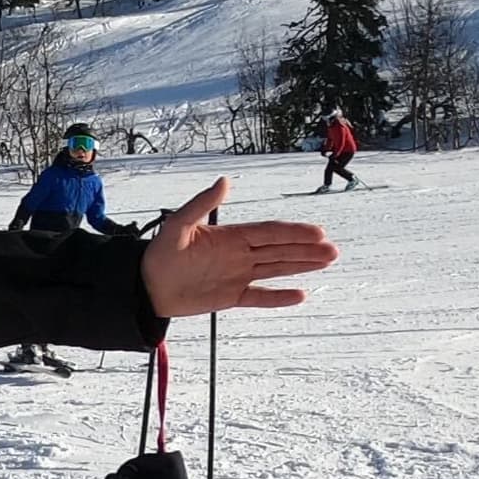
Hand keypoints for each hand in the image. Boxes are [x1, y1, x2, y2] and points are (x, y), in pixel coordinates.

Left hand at [141, 180, 336, 316]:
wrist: (145, 285)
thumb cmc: (159, 252)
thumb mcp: (178, 225)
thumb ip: (201, 204)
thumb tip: (224, 181)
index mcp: (231, 236)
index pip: (269, 232)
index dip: (293, 232)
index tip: (317, 232)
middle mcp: (239, 254)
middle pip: (280, 250)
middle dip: (306, 249)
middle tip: (333, 250)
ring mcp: (237, 275)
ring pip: (276, 269)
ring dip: (301, 266)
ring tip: (327, 262)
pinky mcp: (231, 296)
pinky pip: (259, 296)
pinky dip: (278, 297)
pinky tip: (299, 294)